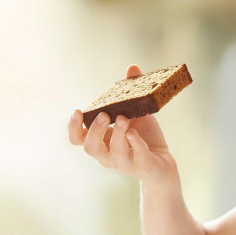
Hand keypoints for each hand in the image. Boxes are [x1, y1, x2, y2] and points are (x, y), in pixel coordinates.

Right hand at [68, 64, 176, 186]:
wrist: (162, 162)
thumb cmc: (142, 137)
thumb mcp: (136, 112)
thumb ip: (130, 93)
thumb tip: (132, 67)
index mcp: (100, 141)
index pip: (77, 139)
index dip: (73, 127)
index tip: (77, 111)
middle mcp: (107, 155)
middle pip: (90, 148)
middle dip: (95, 131)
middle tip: (103, 115)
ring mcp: (123, 163)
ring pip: (113, 153)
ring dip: (117, 135)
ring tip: (124, 118)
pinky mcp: (142, 166)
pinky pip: (136, 157)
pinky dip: (135, 144)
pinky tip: (135, 132)